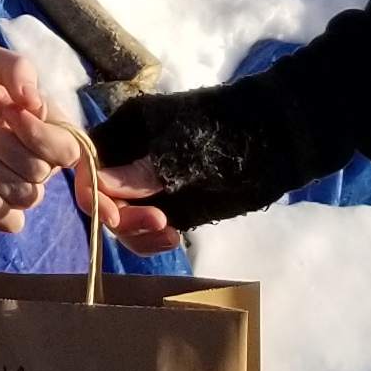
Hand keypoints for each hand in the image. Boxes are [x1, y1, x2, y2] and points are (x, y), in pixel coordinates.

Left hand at [0, 45, 89, 234]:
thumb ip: (15, 67)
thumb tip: (35, 103)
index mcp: (42, 125)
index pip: (70, 146)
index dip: (43, 135)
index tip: (9, 112)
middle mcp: (33, 156)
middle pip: (49, 171)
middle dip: (15, 151)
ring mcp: (11, 182)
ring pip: (29, 196)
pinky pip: (10, 222)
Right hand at [89, 74, 335, 244]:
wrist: (282, 140)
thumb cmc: (233, 135)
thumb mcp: (186, 153)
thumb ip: (143, 172)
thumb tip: (99, 185)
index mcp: (128, 130)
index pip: (87, 163)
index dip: (94, 193)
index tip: (119, 215)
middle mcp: (131, 157)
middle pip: (102, 196)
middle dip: (122, 217)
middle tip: (161, 225)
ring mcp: (150, 183)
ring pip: (121, 218)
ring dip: (137, 233)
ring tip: (170, 235)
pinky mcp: (171, 204)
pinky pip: (145, 229)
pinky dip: (152, 240)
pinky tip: (172, 240)